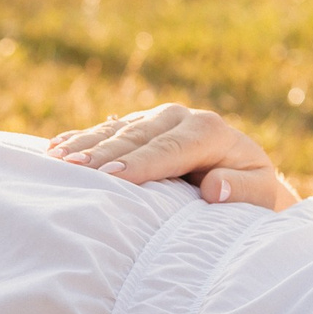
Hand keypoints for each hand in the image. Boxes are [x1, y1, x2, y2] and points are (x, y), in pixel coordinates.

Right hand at [47, 103, 297, 207]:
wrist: (243, 176)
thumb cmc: (251, 193)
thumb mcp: (259, 195)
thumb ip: (242, 189)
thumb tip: (215, 188)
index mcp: (210, 132)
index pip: (170, 149)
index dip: (140, 163)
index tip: (112, 178)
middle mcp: (180, 118)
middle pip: (137, 137)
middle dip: (103, 152)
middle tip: (71, 169)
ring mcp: (156, 119)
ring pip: (116, 130)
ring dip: (84, 144)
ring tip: (55, 159)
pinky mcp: (138, 125)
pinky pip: (106, 130)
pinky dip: (80, 138)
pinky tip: (53, 148)